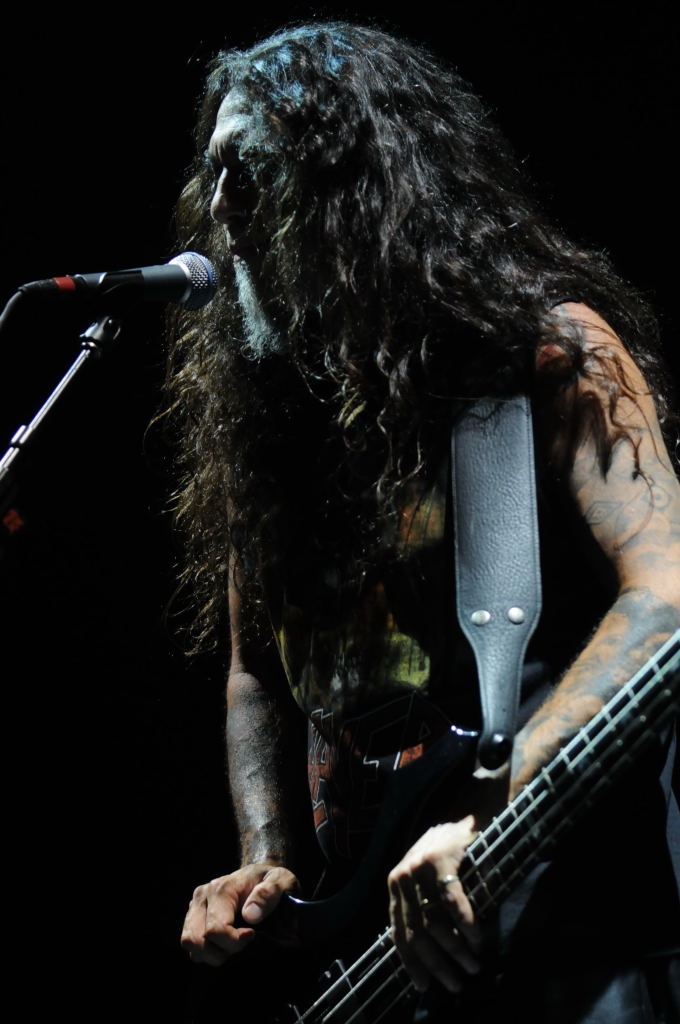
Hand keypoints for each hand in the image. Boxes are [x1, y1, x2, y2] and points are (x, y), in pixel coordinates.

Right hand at [181, 863, 299, 965]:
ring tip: (232, 947)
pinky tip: (223, 946)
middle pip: (199, 939)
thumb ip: (269, 894)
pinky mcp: (193, 917)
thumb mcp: (281, 881)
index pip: (216, 928)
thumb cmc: (272, 881)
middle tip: (243, 945)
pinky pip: (190, 944)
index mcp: (221, 888)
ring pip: (189, 943)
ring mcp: (195, 906)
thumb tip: (250, 915)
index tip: (252, 936)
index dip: (234, 942)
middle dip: (223, 951)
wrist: (260, 877)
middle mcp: (203, 896)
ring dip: (211, 954)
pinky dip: (205, 952)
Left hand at [388, 817, 480, 994]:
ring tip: (473, 966)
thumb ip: (421, 908)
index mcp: (395, 884)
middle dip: (437, 964)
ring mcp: (419, 868)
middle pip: (416, 934)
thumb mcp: (427, 880)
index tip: (424, 987)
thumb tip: (427, 956)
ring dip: (456, 951)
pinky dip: (467, 927)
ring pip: (434, 923)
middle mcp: (401, 877)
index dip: (411, 963)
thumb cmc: (449, 852)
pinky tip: (478, 940)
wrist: (466, 815)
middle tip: (456, 984)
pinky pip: (453, 904)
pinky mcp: (440, 861)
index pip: (398, 932)